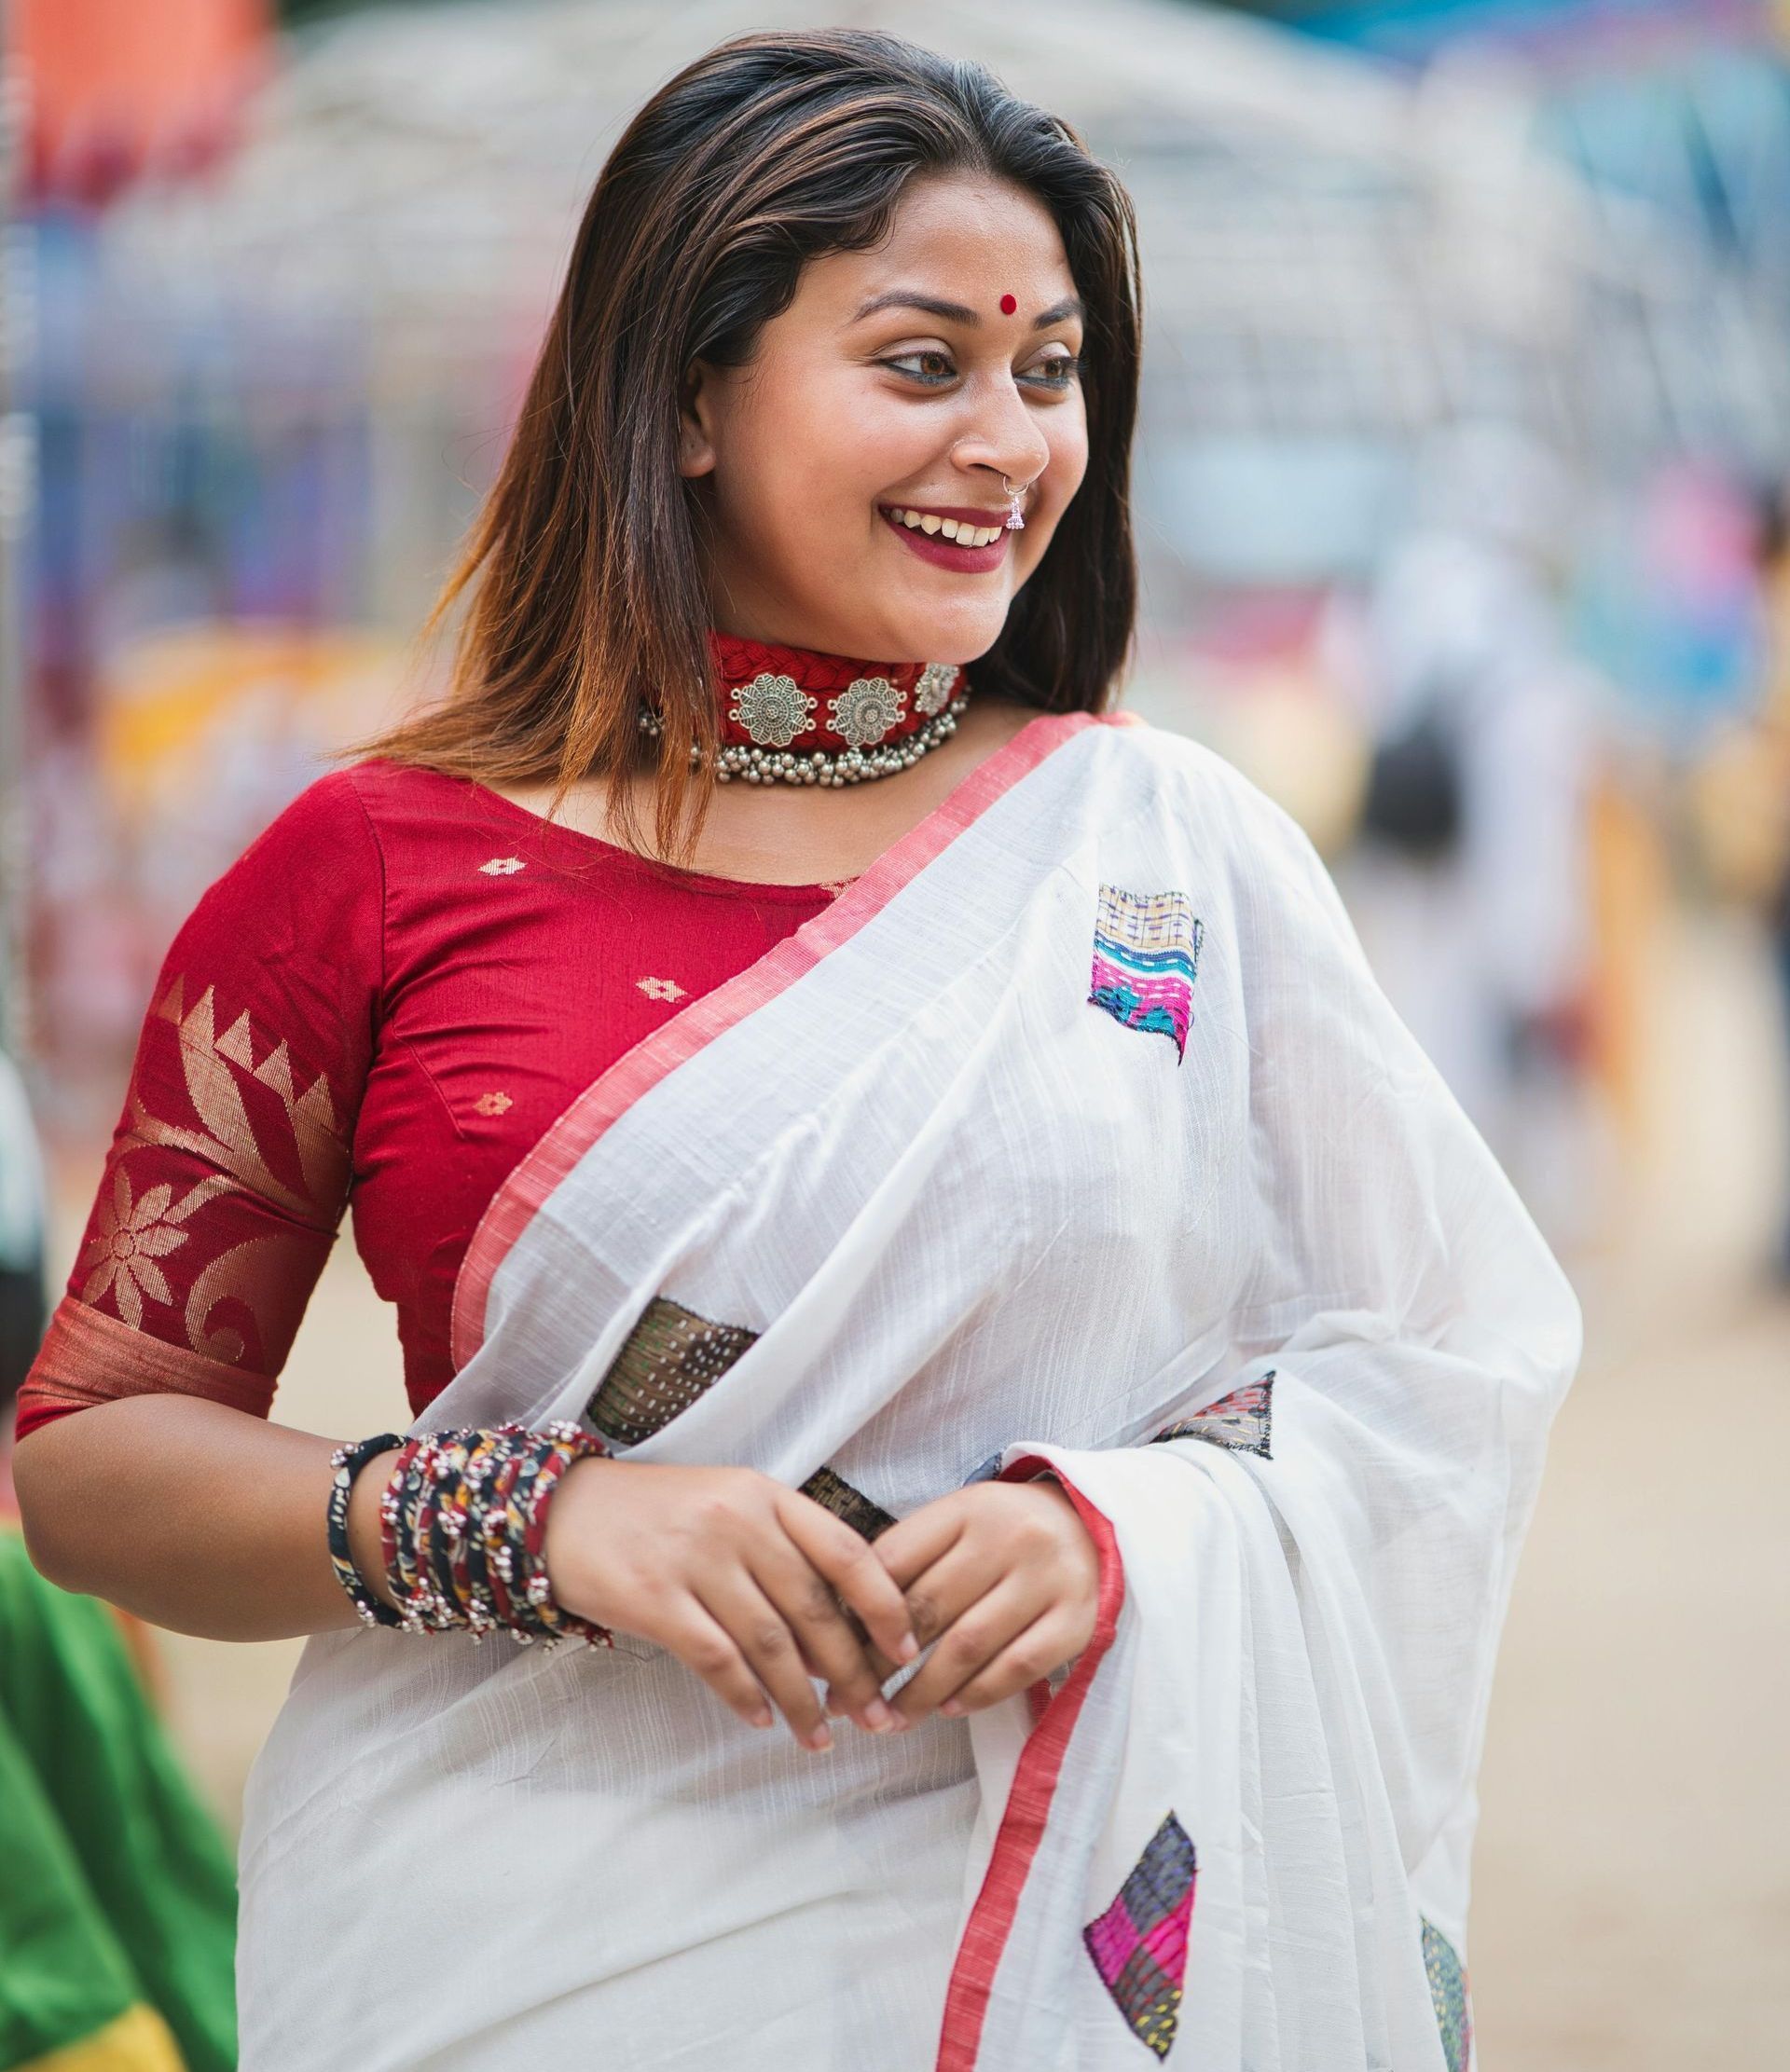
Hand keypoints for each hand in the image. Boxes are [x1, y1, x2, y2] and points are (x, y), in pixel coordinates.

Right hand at [543, 1459, 919, 1749]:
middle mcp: (737, 1520)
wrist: (561, 1509)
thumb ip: (782, 1556)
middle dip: (852, 1671)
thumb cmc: (659, 1515)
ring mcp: (695, 1558)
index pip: (846, 1550)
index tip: (908, 1650)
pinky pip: (716, 1658)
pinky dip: (745, 1696)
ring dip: (801, 1699)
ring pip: (770, 1642)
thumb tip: (834, 1640)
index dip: (884, 1604)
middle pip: (814, 1607)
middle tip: (875, 1717)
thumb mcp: (729, 1507)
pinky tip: (762, 1720)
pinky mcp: (654, 1597)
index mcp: (765, 1495)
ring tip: (820, 1736)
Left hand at [827, 1477, 1099, 1730]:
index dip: (857, 1612)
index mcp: (968, 1508)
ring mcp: (1046, 1579)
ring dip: (921, 1691)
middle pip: (927, 1608)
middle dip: (879, 1662)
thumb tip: (844, 1621)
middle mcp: (1009, 1538)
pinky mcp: (1075, 1621)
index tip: (831, 1651)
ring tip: (892, 1717)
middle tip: (848, 1699)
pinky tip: (948, 1709)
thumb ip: (910, 1559)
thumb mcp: (958, 1522)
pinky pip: (1016, 1669)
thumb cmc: (1004, 1532)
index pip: (896, 1561)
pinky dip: (976, 1694)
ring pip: (967, 1646)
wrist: (1093, 1526)